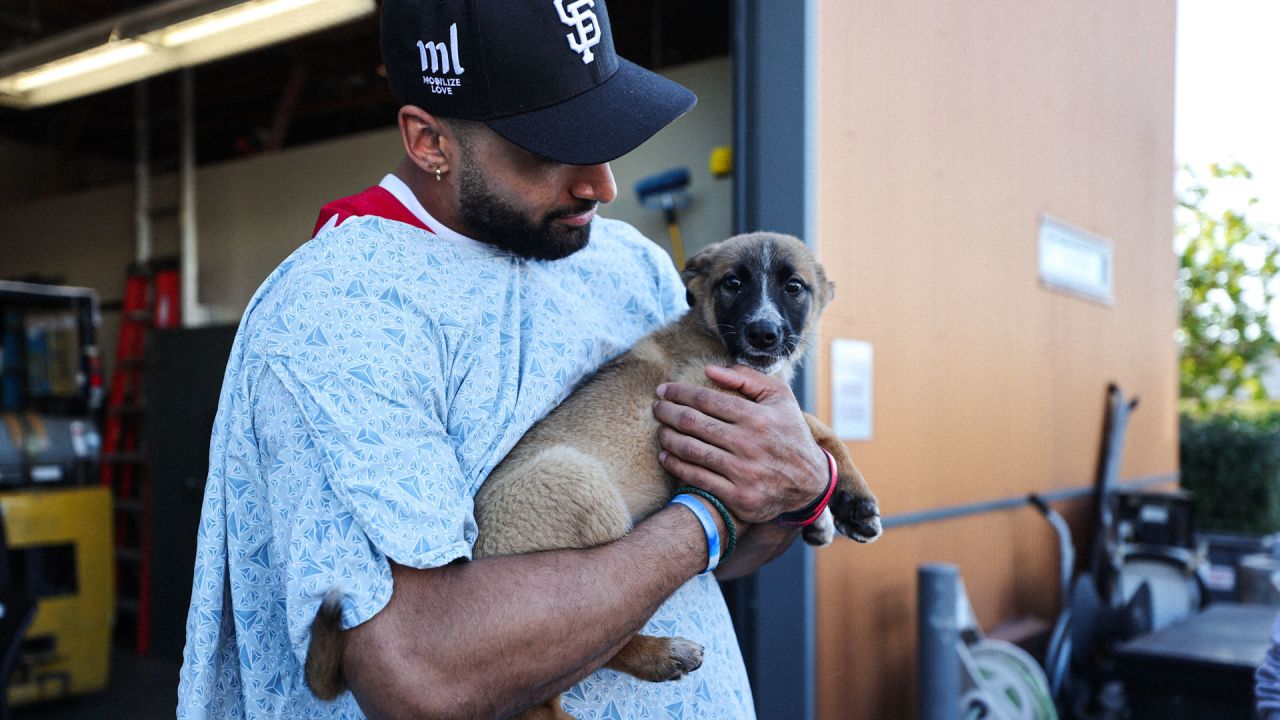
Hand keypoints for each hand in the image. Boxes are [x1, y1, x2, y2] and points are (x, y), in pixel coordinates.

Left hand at [653, 365, 827, 522]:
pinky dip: (676, 465)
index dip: (679, 392)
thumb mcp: (780, 398)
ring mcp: (742, 472)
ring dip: (668, 437)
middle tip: (656, 407)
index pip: (706, 399)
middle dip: (667, 412)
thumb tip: (711, 370)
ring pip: (691, 450)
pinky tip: (666, 455)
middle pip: (693, 423)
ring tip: (660, 429)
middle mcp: (748, 444)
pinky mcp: (738, 497)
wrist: (810, 481)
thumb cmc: (789, 433)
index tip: (664, 390)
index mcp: (757, 417)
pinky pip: (697, 478)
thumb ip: (747, 379)